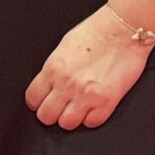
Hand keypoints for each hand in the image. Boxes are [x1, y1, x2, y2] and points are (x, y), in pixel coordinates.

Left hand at [24, 10, 151, 131]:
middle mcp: (67, 84)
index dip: (37, 103)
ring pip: (67, 124)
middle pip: (46, 116)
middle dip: (51, 114)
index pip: (32, 98)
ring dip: (71, 118)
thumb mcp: (64, 48)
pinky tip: (94, 108)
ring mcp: (86, 95)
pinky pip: (92, 123)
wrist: (122, 31)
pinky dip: (92, 118)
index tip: (43, 102)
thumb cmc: (96, 33)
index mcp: (53, 68)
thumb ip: (54, 68)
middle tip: (60, 108)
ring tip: (78, 109)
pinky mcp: (107, 101)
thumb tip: (49, 84)